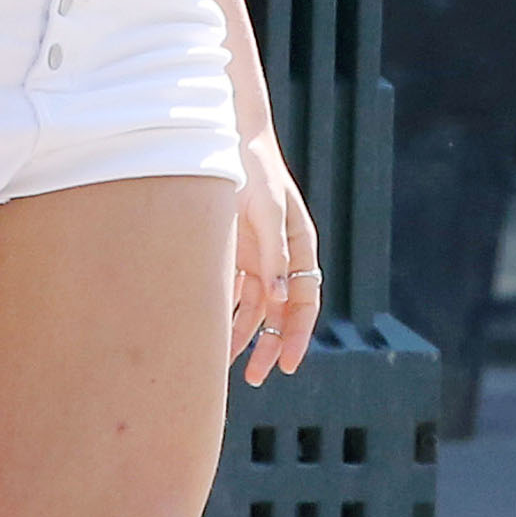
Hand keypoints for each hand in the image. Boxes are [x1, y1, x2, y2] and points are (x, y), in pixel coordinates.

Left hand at [231, 131, 319, 382]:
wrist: (224, 138)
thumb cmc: (252, 168)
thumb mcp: (265, 209)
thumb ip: (273, 253)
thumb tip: (281, 298)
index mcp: (299, 245)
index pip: (305, 300)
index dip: (298, 334)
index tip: (288, 364)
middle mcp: (281, 255)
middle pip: (281, 312)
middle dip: (271, 346)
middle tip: (257, 378)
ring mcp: (257, 255)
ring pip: (255, 308)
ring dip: (244, 336)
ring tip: (225, 365)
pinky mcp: (234, 252)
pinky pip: (232, 292)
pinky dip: (225, 313)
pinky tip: (210, 335)